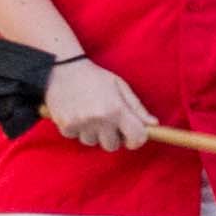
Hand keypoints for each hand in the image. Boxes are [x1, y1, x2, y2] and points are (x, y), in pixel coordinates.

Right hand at [43, 54, 157, 151]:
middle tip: (108, 121)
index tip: (133, 135)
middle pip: (112, 146)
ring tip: (90, 114)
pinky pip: (76, 138)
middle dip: (113, 137)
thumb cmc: (94, 77)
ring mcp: (82, 125)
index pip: (136, 138)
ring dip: (93, 133)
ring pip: (93, 142)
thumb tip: (153, 124)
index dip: (137, 139)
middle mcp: (100, 119)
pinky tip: (77, 113)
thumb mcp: (120, 86)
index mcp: (117, 109)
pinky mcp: (66, 127)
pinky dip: (77, 129)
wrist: (62, 69)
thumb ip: (137, 107)